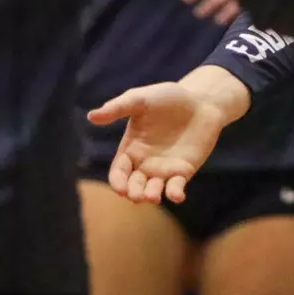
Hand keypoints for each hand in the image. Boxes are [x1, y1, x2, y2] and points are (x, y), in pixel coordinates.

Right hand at [86, 66, 247, 203]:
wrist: (201, 100)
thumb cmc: (168, 98)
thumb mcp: (141, 99)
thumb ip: (118, 108)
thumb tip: (91, 116)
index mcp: (131, 149)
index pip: (118, 172)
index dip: (117, 182)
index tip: (121, 188)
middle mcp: (145, 163)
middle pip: (133, 186)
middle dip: (134, 193)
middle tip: (138, 195)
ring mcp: (164, 169)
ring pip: (153, 190)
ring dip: (151, 196)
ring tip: (153, 196)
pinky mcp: (184, 171)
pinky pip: (176, 187)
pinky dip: (175, 194)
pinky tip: (177, 196)